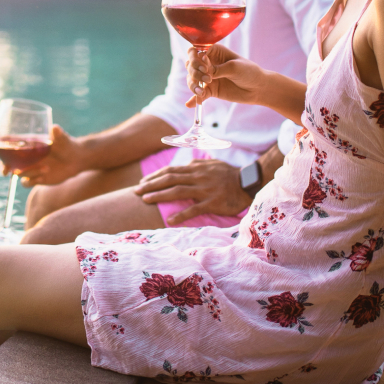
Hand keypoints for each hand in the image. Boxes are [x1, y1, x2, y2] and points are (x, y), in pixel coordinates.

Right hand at [1, 124, 83, 186]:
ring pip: (17, 173)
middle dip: (2, 165)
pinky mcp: (35, 178)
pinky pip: (27, 182)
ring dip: (26, 172)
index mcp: (27, 143)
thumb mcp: (63, 138)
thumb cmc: (68, 144)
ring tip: (44, 168)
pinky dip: (32, 179)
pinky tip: (45, 174)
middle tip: (5, 170)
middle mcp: (25, 156)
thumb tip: (54, 127)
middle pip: (6, 161)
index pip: (6, 142)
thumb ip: (58, 134)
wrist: (76, 159)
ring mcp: (29, 167)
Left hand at [134, 158, 251, 224]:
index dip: (155, 175)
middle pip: (170, 179)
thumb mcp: (211, 164)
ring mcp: (204, 190)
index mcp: (196, 168)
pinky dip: (181, 214)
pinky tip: (169, 220)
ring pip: (178, 191)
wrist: (247, 182)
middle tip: (136, 190)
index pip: (171, 170)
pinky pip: (194, 209)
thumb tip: (184, 165)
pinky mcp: (212, 202)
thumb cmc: (229, 173)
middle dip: (151, 184)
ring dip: (160, 195)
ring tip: (145, 200)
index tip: (143, 181)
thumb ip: (196, 165)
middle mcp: (198, 177)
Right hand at [185, 44, 265, 107]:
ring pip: (192, 79)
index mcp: (214, 52)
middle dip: (194, 72)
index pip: (196, 51)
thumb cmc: (249, 72)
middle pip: (190, 65)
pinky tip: (189, 105)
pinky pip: (198, 94)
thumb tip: (203, 70)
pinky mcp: (210, 90)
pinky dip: (194, 99)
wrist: (258, 88)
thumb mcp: (234, 67)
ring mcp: (208, 77)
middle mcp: (208, 63)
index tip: (204, 67)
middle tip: (207, 79)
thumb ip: (217, 69)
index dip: (195, 58)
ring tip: (201, 92)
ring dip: (193, 85)